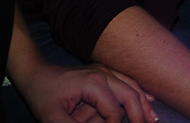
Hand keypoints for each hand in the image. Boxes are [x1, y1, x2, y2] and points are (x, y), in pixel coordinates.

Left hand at [17, 61, 157, 122]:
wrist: (35, 74)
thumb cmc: (43, 96)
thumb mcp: (53, 119)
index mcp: (94, 84)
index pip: (114, 112)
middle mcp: (104, 74)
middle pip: (130, 95)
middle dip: (140, 115)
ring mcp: (104, 71)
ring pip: (132, 87)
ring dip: (144, 104)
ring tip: (154, 119)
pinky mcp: (103, 72)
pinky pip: (126, 81)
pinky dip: (138, 91)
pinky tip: (149, 100)